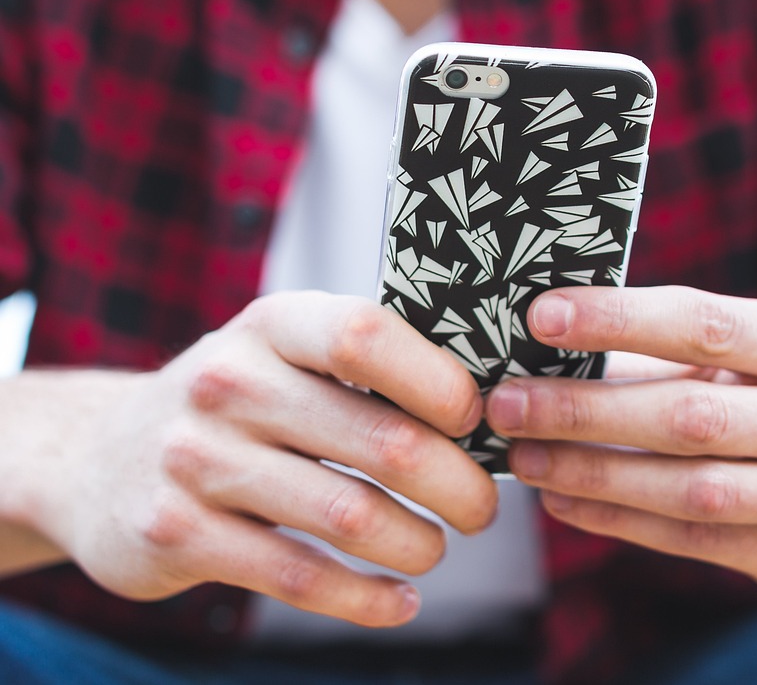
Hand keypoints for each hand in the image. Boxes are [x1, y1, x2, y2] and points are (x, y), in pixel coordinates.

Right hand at [33, 292, 496, 625]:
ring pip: (349, 517)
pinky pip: (298, 576)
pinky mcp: (177, 534)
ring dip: (416, 544)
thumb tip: (490, 407)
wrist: (94, 457)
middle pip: (382, 441)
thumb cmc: (234, 403)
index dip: (437, 381)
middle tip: (481, 509)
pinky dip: (365, 598)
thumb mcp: (282, 357)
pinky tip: (398, 600)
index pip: (365, 336)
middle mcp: (229, 383)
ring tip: (434, 549)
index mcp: (271, 326)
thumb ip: (364, 370)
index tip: (476, 420)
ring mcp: (197, 460)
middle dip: (456, 485)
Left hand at [486, 286, 756, 590]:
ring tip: (525, 456)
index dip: (619, 319)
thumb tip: (551, 339)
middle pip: (690, 415)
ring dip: (592, 474)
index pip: (707, 324)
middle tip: (506, 402)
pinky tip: (562, 499)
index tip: (543, 317)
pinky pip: (692, 541)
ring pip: (689, 489)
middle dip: (585, 410)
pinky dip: (617, 519)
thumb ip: (673, 342)